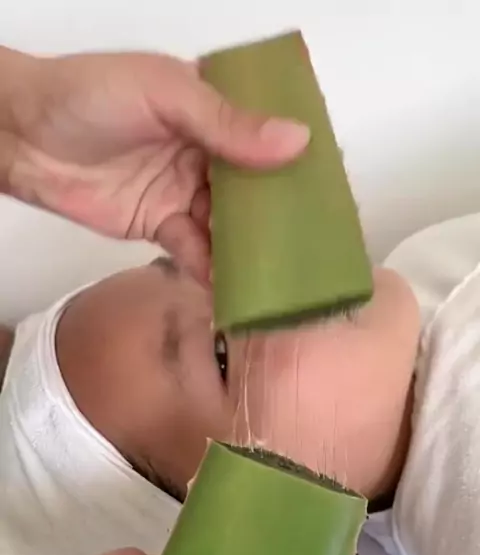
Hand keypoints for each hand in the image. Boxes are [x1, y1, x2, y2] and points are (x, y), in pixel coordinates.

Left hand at [5, 48, 309, 281]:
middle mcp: (205, 152)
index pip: (265, 135)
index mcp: (212, 110)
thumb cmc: (90, 97)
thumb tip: (295, 141)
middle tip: (316, 244)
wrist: (27, 140)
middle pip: (253, 189)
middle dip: (280, 215)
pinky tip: (237, 288)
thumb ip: (226, 123)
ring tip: (285, 275)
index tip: (331, 190)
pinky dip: (214, 270)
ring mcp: (184, 191)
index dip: (296, 162)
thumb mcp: (165, 94)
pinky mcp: (162, 226)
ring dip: (251, 249)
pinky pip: (196, 251)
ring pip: (229, 225)